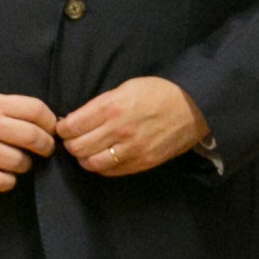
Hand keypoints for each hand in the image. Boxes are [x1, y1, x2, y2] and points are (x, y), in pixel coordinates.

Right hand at [0, 92, 57, 192]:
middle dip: (46, 146)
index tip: (52, 130)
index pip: (36, 110)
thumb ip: (14, 109)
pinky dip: (8, 181)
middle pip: (32, 136)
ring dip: (26, 165)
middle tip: (45, 150)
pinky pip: (1, 181)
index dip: (51, 122)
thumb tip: (51, 122)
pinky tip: (5, 176)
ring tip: (20, 163)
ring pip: (19, 161)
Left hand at [59, 76, 209, 177]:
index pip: (71, 127)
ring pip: (90, 163)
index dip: (63, 128)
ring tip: (89, 150)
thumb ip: (100, 104)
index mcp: (112, 108)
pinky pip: (110, 171)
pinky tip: (104, 157)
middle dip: (71, 143)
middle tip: (75, 139)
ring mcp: (131, 150)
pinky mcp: (142, 162)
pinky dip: (101, 166)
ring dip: (84, 157)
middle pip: (77, 147)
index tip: (65, 127)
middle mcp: (119, 131)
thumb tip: (76, 120)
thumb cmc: (159, 92)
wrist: (195, 107)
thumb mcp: (127, 87)